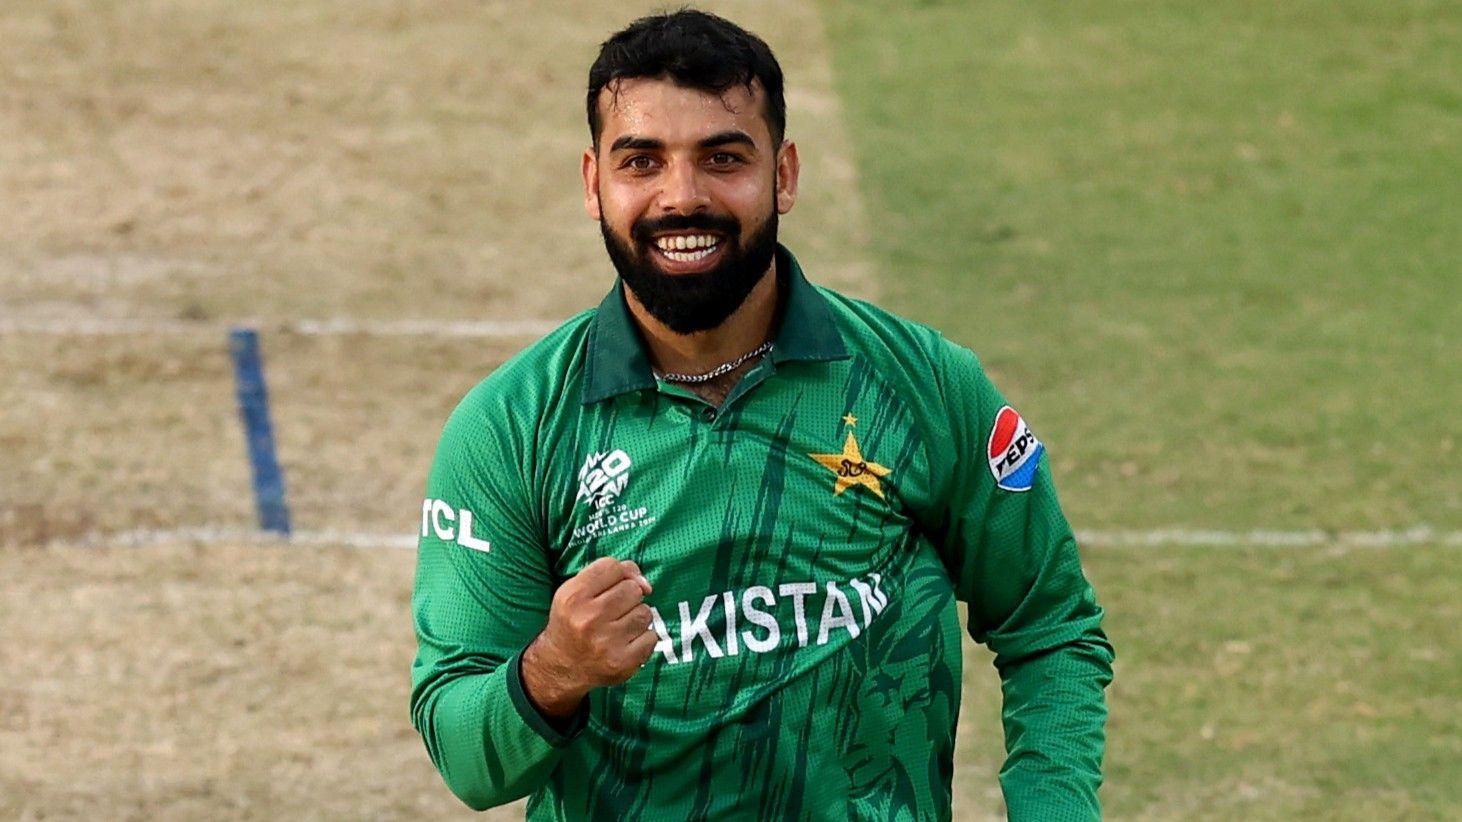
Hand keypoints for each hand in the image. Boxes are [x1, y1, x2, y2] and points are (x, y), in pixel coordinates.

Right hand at [521, 557, 654, 717]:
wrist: (562, 668)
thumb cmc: (573, 622)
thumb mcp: (577, 592)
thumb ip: (608, 575)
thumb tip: (646, 584)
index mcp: (573, 597)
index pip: (612, 566)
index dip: (618, 574)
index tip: (611, 587)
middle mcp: (588, 618)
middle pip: (632, 589)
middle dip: (628, 597)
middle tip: (613, 612)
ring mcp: (606, 642)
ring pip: (645, 612)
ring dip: (637, 618)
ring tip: (619, 628)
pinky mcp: (622, 662)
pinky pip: (651, 637)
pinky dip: (643, 639)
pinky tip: (626, 643)